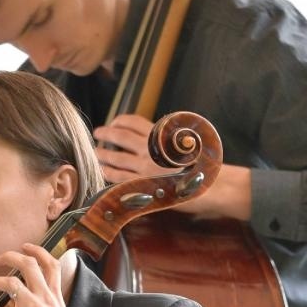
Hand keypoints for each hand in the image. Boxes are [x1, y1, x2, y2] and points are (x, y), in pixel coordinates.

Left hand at [94, 114, 252, 219]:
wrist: (210, 186)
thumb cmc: (201, 165)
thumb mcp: (186, 142)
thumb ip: (167, 138)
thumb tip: (153, 135)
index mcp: (161, 135)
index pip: (134, 121)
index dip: (120, 120)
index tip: (114, 122)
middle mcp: (151, 149)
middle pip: (120, 137)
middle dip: (106, 133)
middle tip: (98, 133)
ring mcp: (145, 168)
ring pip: (116, 157)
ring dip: (103, 154)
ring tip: (96, 152)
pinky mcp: (143, 185)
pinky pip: (119, 177)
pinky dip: (108, 172)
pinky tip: (103, 170)